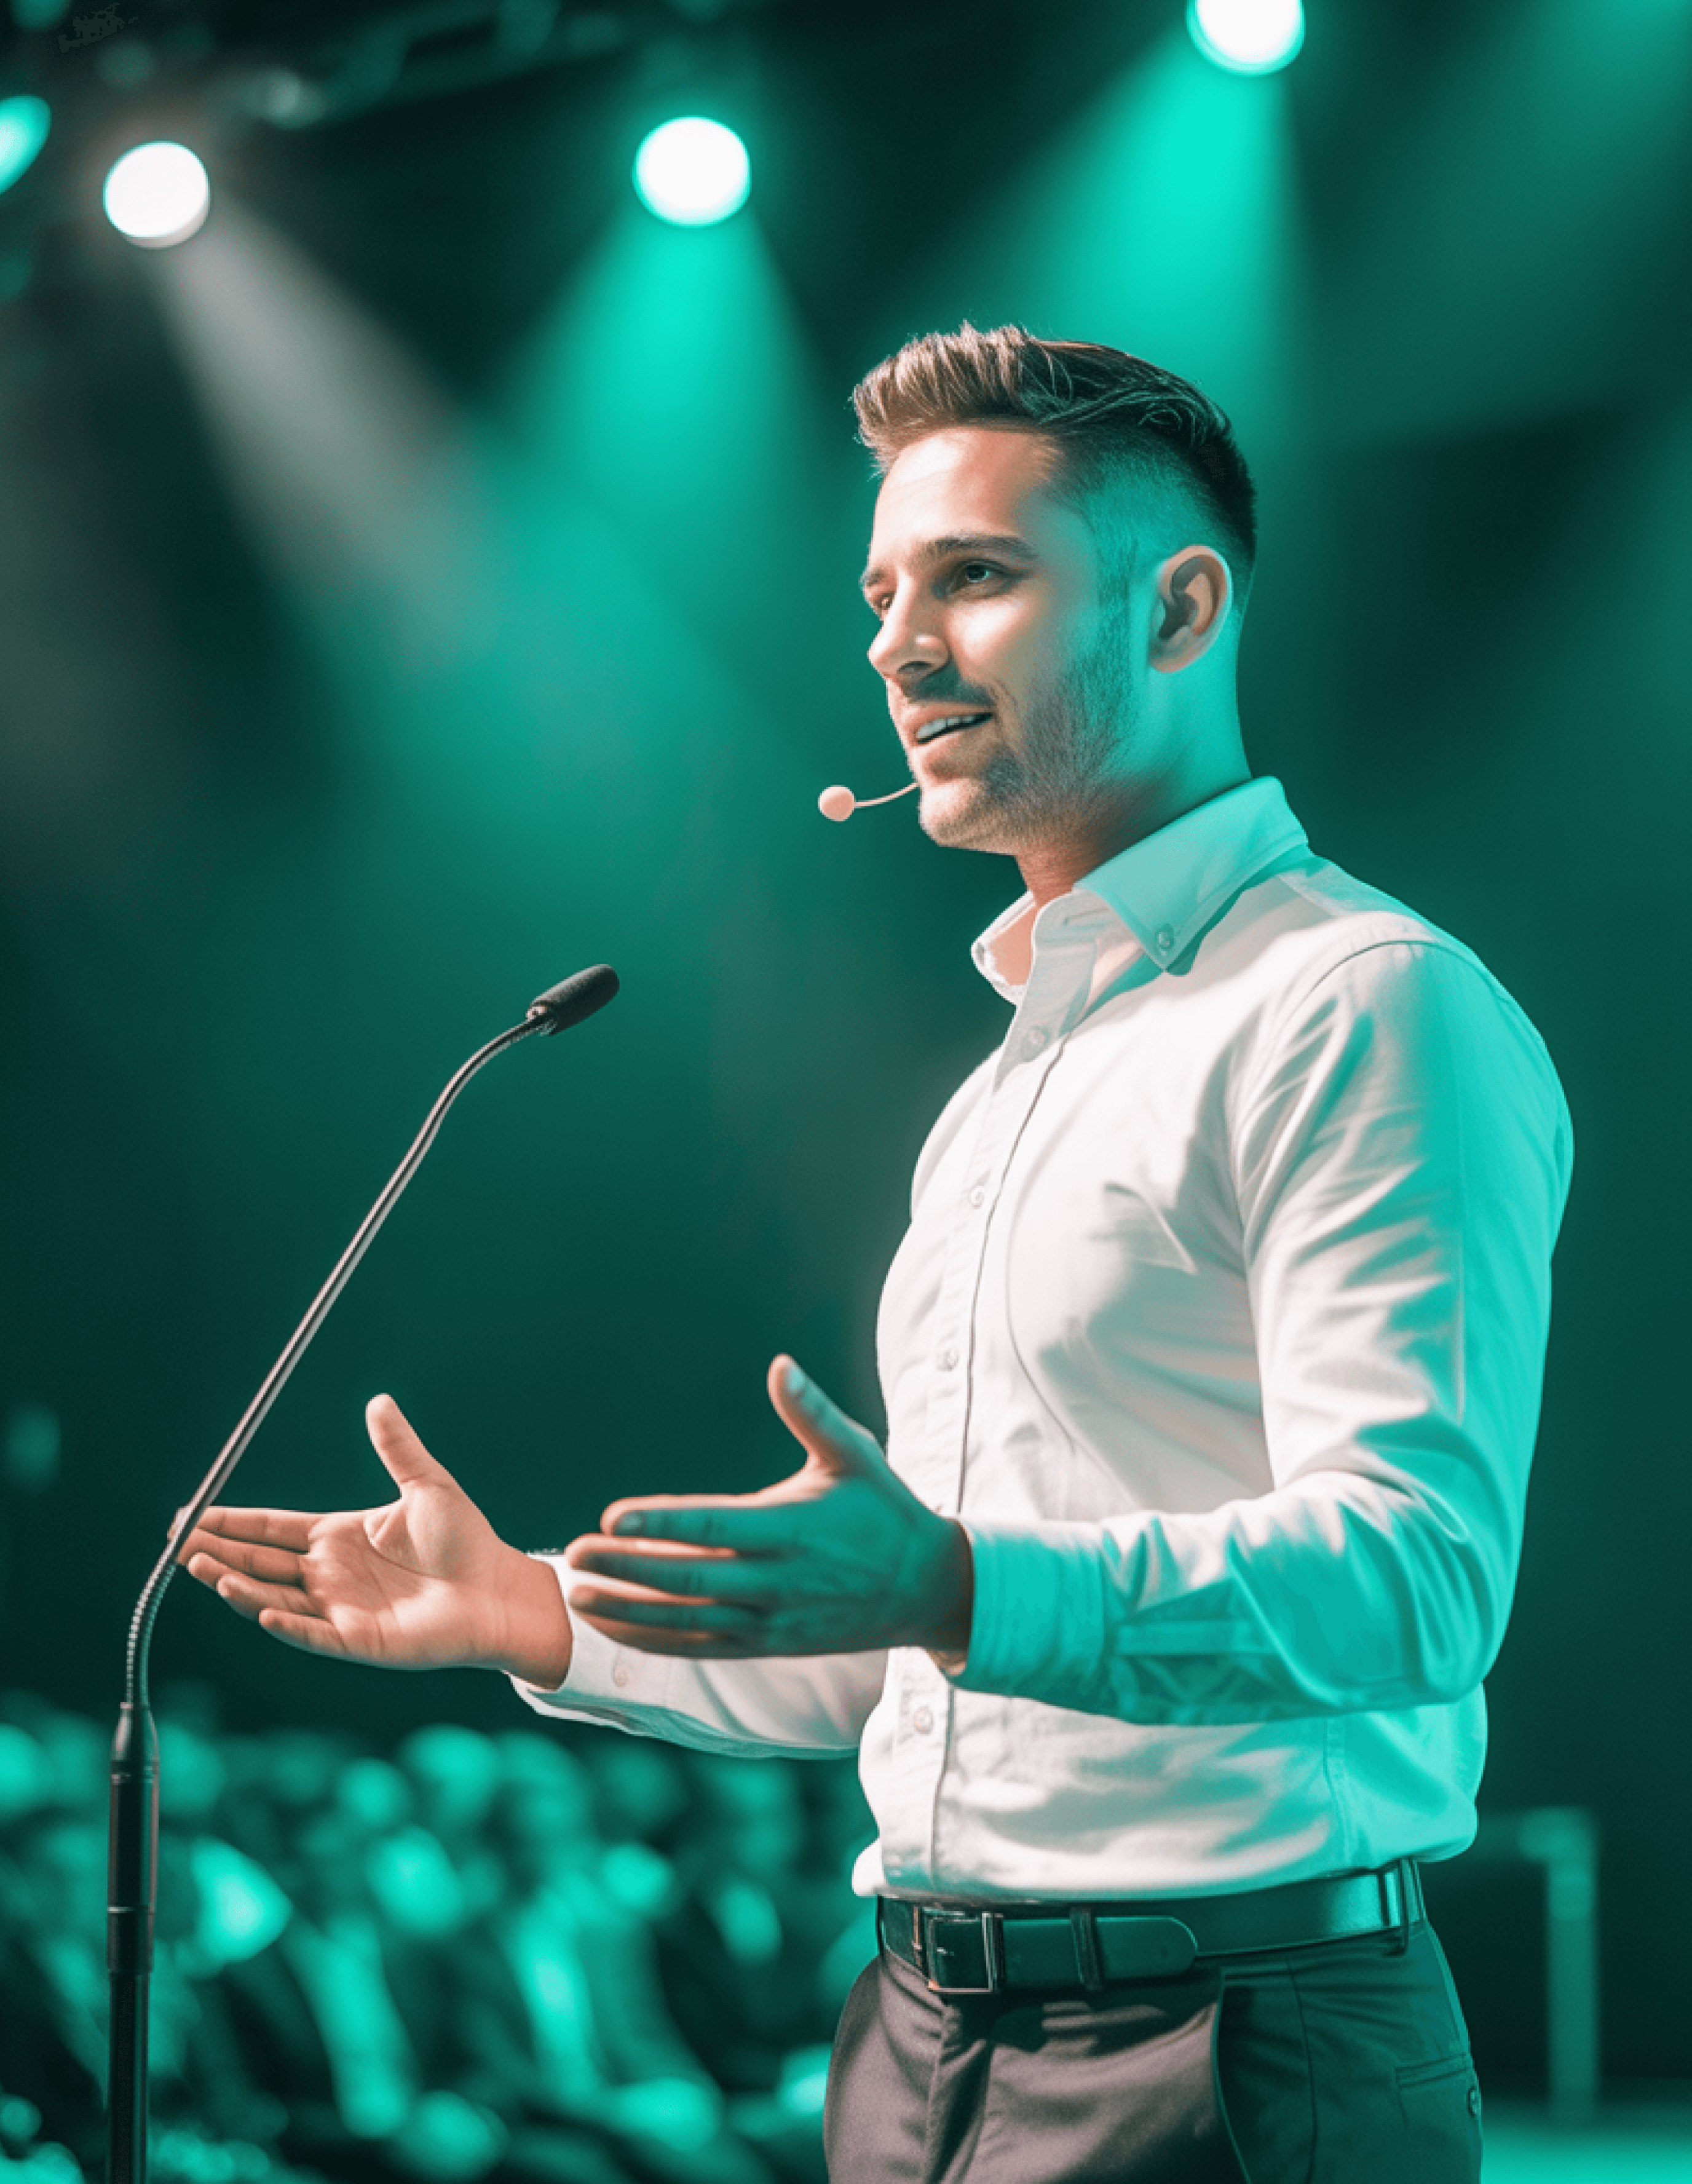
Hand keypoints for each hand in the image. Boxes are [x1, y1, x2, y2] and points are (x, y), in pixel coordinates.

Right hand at [178, 1396, 572, 1687]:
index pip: (271, 1528)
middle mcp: (330, 1574)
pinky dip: (287, 1624)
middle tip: (176, 1544)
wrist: (497, 1589)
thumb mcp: (427, 1485)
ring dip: (238, 1587)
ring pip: (274, 1598)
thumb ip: (397, 1447)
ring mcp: (340, 1609)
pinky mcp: (359, 1640)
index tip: (190, 1514)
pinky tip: (263, 1612)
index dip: (231, 1521)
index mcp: (338, 1537)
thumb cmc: (465, 1540)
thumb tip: (379, 1400)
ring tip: (204, 1569)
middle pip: (259, 1563)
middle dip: (217, 1552)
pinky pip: (314, 1634)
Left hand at [564, 1356, 972, 1658]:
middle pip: (690, 1579)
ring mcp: (771, 1620)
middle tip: (574, 1554)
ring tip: (579, 1594)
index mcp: (793, 1528)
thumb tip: (781, 1366)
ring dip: (629, 1610)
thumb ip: (812, 1413)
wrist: (925, 1588)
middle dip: (627, 1568)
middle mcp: (778, 1580)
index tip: (611, 1516)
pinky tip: (614, 1626)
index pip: (713, 1525)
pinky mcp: (768, 1645)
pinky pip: (702, 1648)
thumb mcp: (856, 1454)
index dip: (660, 1523)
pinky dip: (654, 1641)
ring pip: (689, 1621)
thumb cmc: (883, 1509)